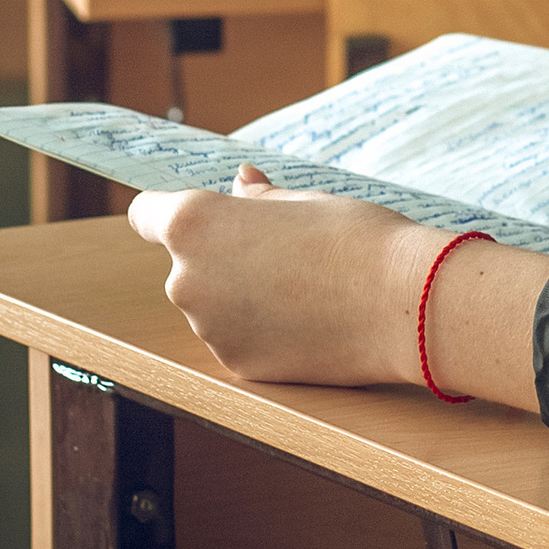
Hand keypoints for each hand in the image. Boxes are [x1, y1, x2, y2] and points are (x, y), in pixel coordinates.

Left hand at [126, 170, 423, 386]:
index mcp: (193, 225)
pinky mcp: (237, 365)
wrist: (403, 303)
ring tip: (304, 288)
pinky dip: (262, 331)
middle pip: (186, 264)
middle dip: (219, 258)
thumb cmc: (355, 237)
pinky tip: (308, 321)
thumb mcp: (303, 201)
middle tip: (282, 252)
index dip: (166, 212)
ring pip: (213, 305)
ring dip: (241, 297)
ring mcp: (208, 329)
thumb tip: (239, 183)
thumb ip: (257, 199)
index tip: (198, 217)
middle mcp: (186, 279)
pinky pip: (238, 338)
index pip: (145, 214)